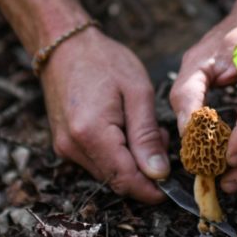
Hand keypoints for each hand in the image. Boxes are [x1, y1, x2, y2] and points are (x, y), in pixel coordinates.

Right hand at [41, 27, 167, 203]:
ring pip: (107, 173)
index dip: (151, 190)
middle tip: (161, 138)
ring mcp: (65, 147)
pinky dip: (117, 154)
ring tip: (144, 128)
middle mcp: (72, 147)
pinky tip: (126, 128)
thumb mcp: (137, 93)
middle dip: (144, 171)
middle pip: (116, 180)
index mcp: (91, 133)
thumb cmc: (104, 61)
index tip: (172, 186)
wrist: (65, 45)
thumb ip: (147, 136)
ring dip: (131, 162)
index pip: (125, 180)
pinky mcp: (64, 144)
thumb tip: (158, 174)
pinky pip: (96, 161)